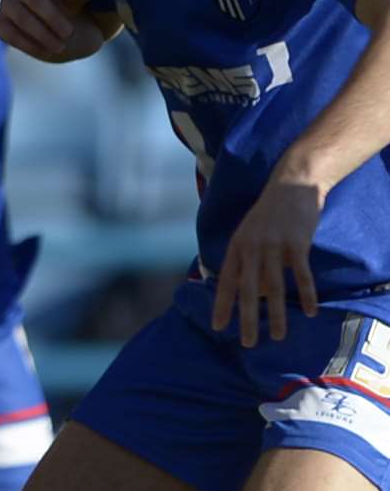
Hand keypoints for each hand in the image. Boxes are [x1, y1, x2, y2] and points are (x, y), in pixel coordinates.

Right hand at [0, 0, 98, 61]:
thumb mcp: (81, 7)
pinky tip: (46, 51)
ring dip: (41, 33)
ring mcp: (7, 4)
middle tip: (69, 32)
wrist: (58, 36)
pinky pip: (8, 32)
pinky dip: (28, 43)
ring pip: (20, 16)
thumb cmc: (72, 15)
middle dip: (51, 15)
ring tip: (61, 47)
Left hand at [212, 176, 322, 346]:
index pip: (225, 281)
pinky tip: (309, 312)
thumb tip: (246, 292)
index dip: (221, 304)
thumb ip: (246, 261)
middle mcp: (251, 247)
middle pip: (247, 289)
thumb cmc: (269, 214)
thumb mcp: (249, 235)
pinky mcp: (296, 242)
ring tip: (279, 336)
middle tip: (248, 343)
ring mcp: (273, 244)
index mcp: (236, 246)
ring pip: (274, 285)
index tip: (218, 326)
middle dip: (247, 318)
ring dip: (276, 314)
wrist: (291, 185)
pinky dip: (306, 293)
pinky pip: (301, 273)